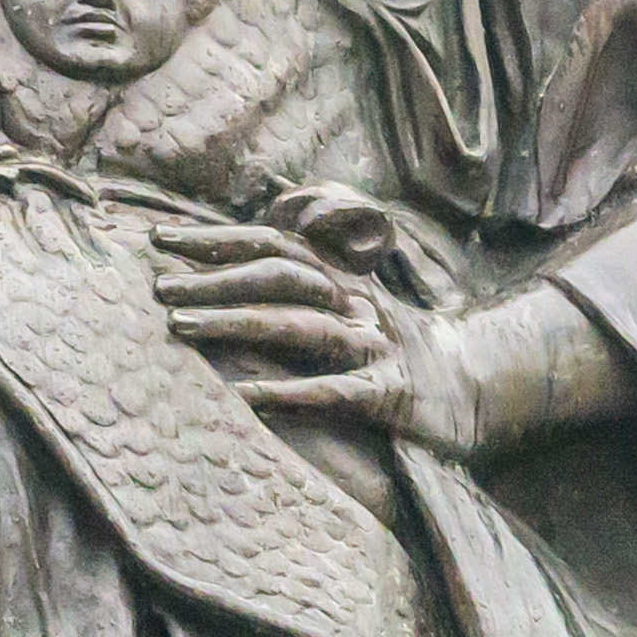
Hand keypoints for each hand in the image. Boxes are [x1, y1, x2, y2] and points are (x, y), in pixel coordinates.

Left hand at [146, 231, 438, 434]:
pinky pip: (332, 391)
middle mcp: (355, 302)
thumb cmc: (398, 344)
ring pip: (297, 326)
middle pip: (278, 277)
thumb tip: (251, 239)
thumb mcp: (354, 299)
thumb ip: (306, 275)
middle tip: (159, 288)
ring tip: (180, 330)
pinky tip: (242, 398)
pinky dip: (286, 393)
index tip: (159, 240)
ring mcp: (373, 346)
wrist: (477, 383)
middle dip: (213, 280)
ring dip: (234, 323)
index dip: (216, 238)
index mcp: (343, 277)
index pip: (272, 243)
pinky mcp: (388, 393)